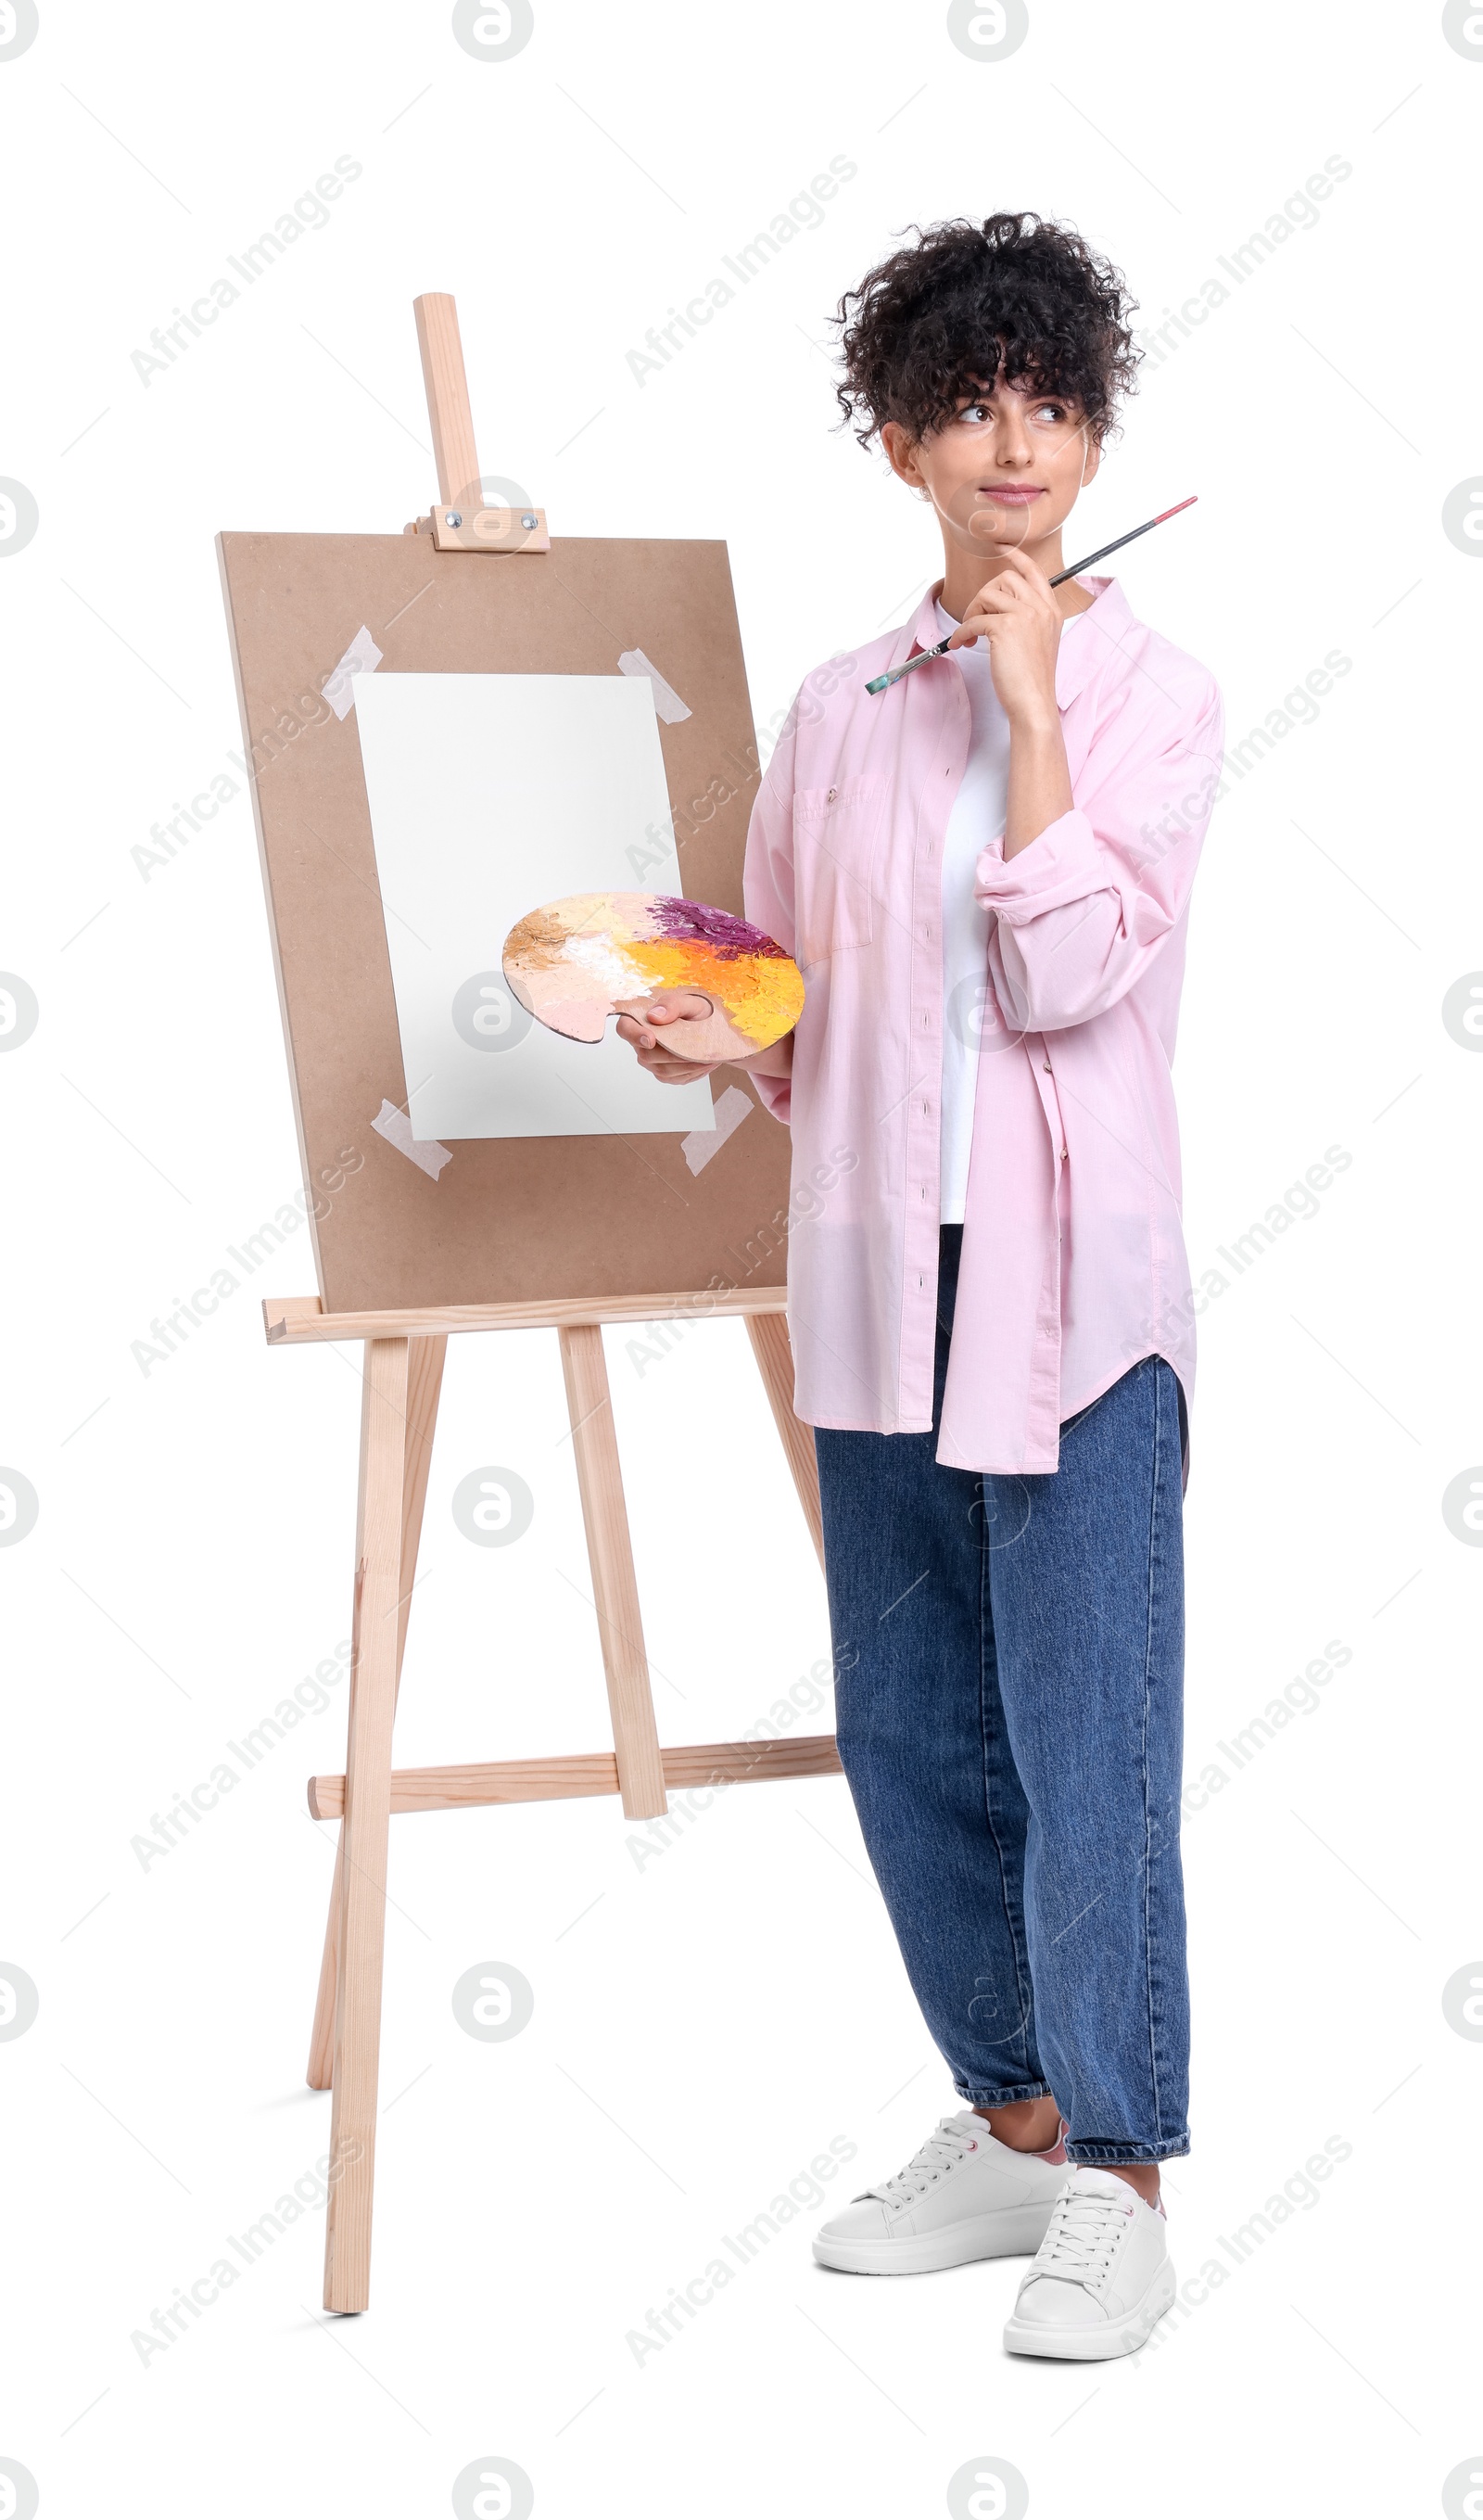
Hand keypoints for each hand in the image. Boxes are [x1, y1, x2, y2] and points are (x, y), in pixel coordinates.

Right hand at [616, 989, 728, 1083]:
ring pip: (663, 1070)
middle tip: (695, 1049)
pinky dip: (692, 1072)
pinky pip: (675, 1078)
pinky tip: (705, 1063)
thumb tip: (654, 1016)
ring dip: (686, 1066)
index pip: (625, 1028)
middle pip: (647, 1055)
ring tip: (707, 1057)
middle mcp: (640, 1043)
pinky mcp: (665, 1073)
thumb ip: (672, 1005)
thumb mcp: (689, 1002)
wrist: (709, 1024)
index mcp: (640, 1021)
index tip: (651, 1039)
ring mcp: (651, 1061)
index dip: (634, 1035)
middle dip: (672, 1054)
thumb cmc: (694, 1010)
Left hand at [947, 546, 1062, 725]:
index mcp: (1051, 610)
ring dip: (972, 612)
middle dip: (984, 596)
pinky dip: (961, 631)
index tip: (1001, 546)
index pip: (1033, 571)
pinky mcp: (1006, 628)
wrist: (1034, 703)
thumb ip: (1027, 619)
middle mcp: (1041, 608)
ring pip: (987, 594)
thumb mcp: (1039, 642)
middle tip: (977, 619)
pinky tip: (960, 643)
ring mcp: (1025, 615)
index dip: (1015, 556)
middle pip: (1005, 578)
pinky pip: (974, 619)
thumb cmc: (1032, 680)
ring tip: (970, 634)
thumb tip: (998, 606)